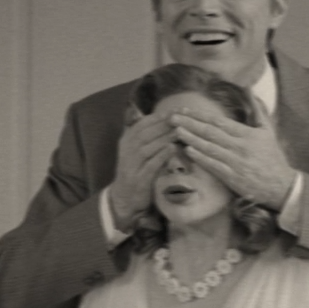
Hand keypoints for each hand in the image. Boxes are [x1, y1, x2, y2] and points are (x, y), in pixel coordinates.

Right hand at [106, 111, 178, 227]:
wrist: (124, 197)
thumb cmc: (137, 170)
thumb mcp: (140, 150)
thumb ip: (150, 136)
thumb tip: (169, 118)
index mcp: (128, 140)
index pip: (145, 123)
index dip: (162, 115)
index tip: (179, 109)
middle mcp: (127, 150)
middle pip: (146, 132)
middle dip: (165, 123)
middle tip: (184, 117)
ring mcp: (131, 165)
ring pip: (148, 146)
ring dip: (164, 137)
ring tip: (181, 130)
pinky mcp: (138, 179)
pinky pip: (150, 165)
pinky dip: (161, 156)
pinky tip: (172, 148)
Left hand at [167, 110, 297, 208]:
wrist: (281, 184)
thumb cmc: (272, 157)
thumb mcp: (267, 131)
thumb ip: (257, 110)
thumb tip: (249, 89)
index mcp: (247, 134)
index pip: (219, 121)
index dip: (200, 115)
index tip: (184, 110)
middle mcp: (240, 146)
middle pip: (210, 132)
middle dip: (190, 123)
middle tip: (173, 117)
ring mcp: (236, 162)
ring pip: (210, 147)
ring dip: (192, 138)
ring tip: (176, 131)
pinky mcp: (233, 177)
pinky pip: (214, 165)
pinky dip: (200, 157)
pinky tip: (188, 151)